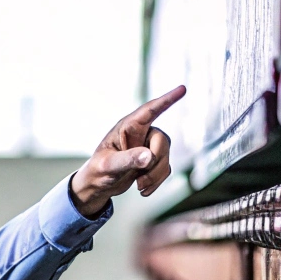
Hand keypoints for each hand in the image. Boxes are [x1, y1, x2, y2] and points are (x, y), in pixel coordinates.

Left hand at [70, 85, 186, 217]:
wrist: (99, 185)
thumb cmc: (98, 170)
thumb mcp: (108, 165)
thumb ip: (128, 160)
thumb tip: (149, 157)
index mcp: (128, 127)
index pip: (150, 110)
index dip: (167, 100)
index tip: (182, 89)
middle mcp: (141, 133)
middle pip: (162, 140)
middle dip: (155, 161)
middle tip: (140, 179)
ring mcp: (149, 146)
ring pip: (166, 157)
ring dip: (155, 176)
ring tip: (139, 186)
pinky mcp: (154, 160)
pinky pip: (165, 170)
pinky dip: (156, 182)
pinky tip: (143, 190)